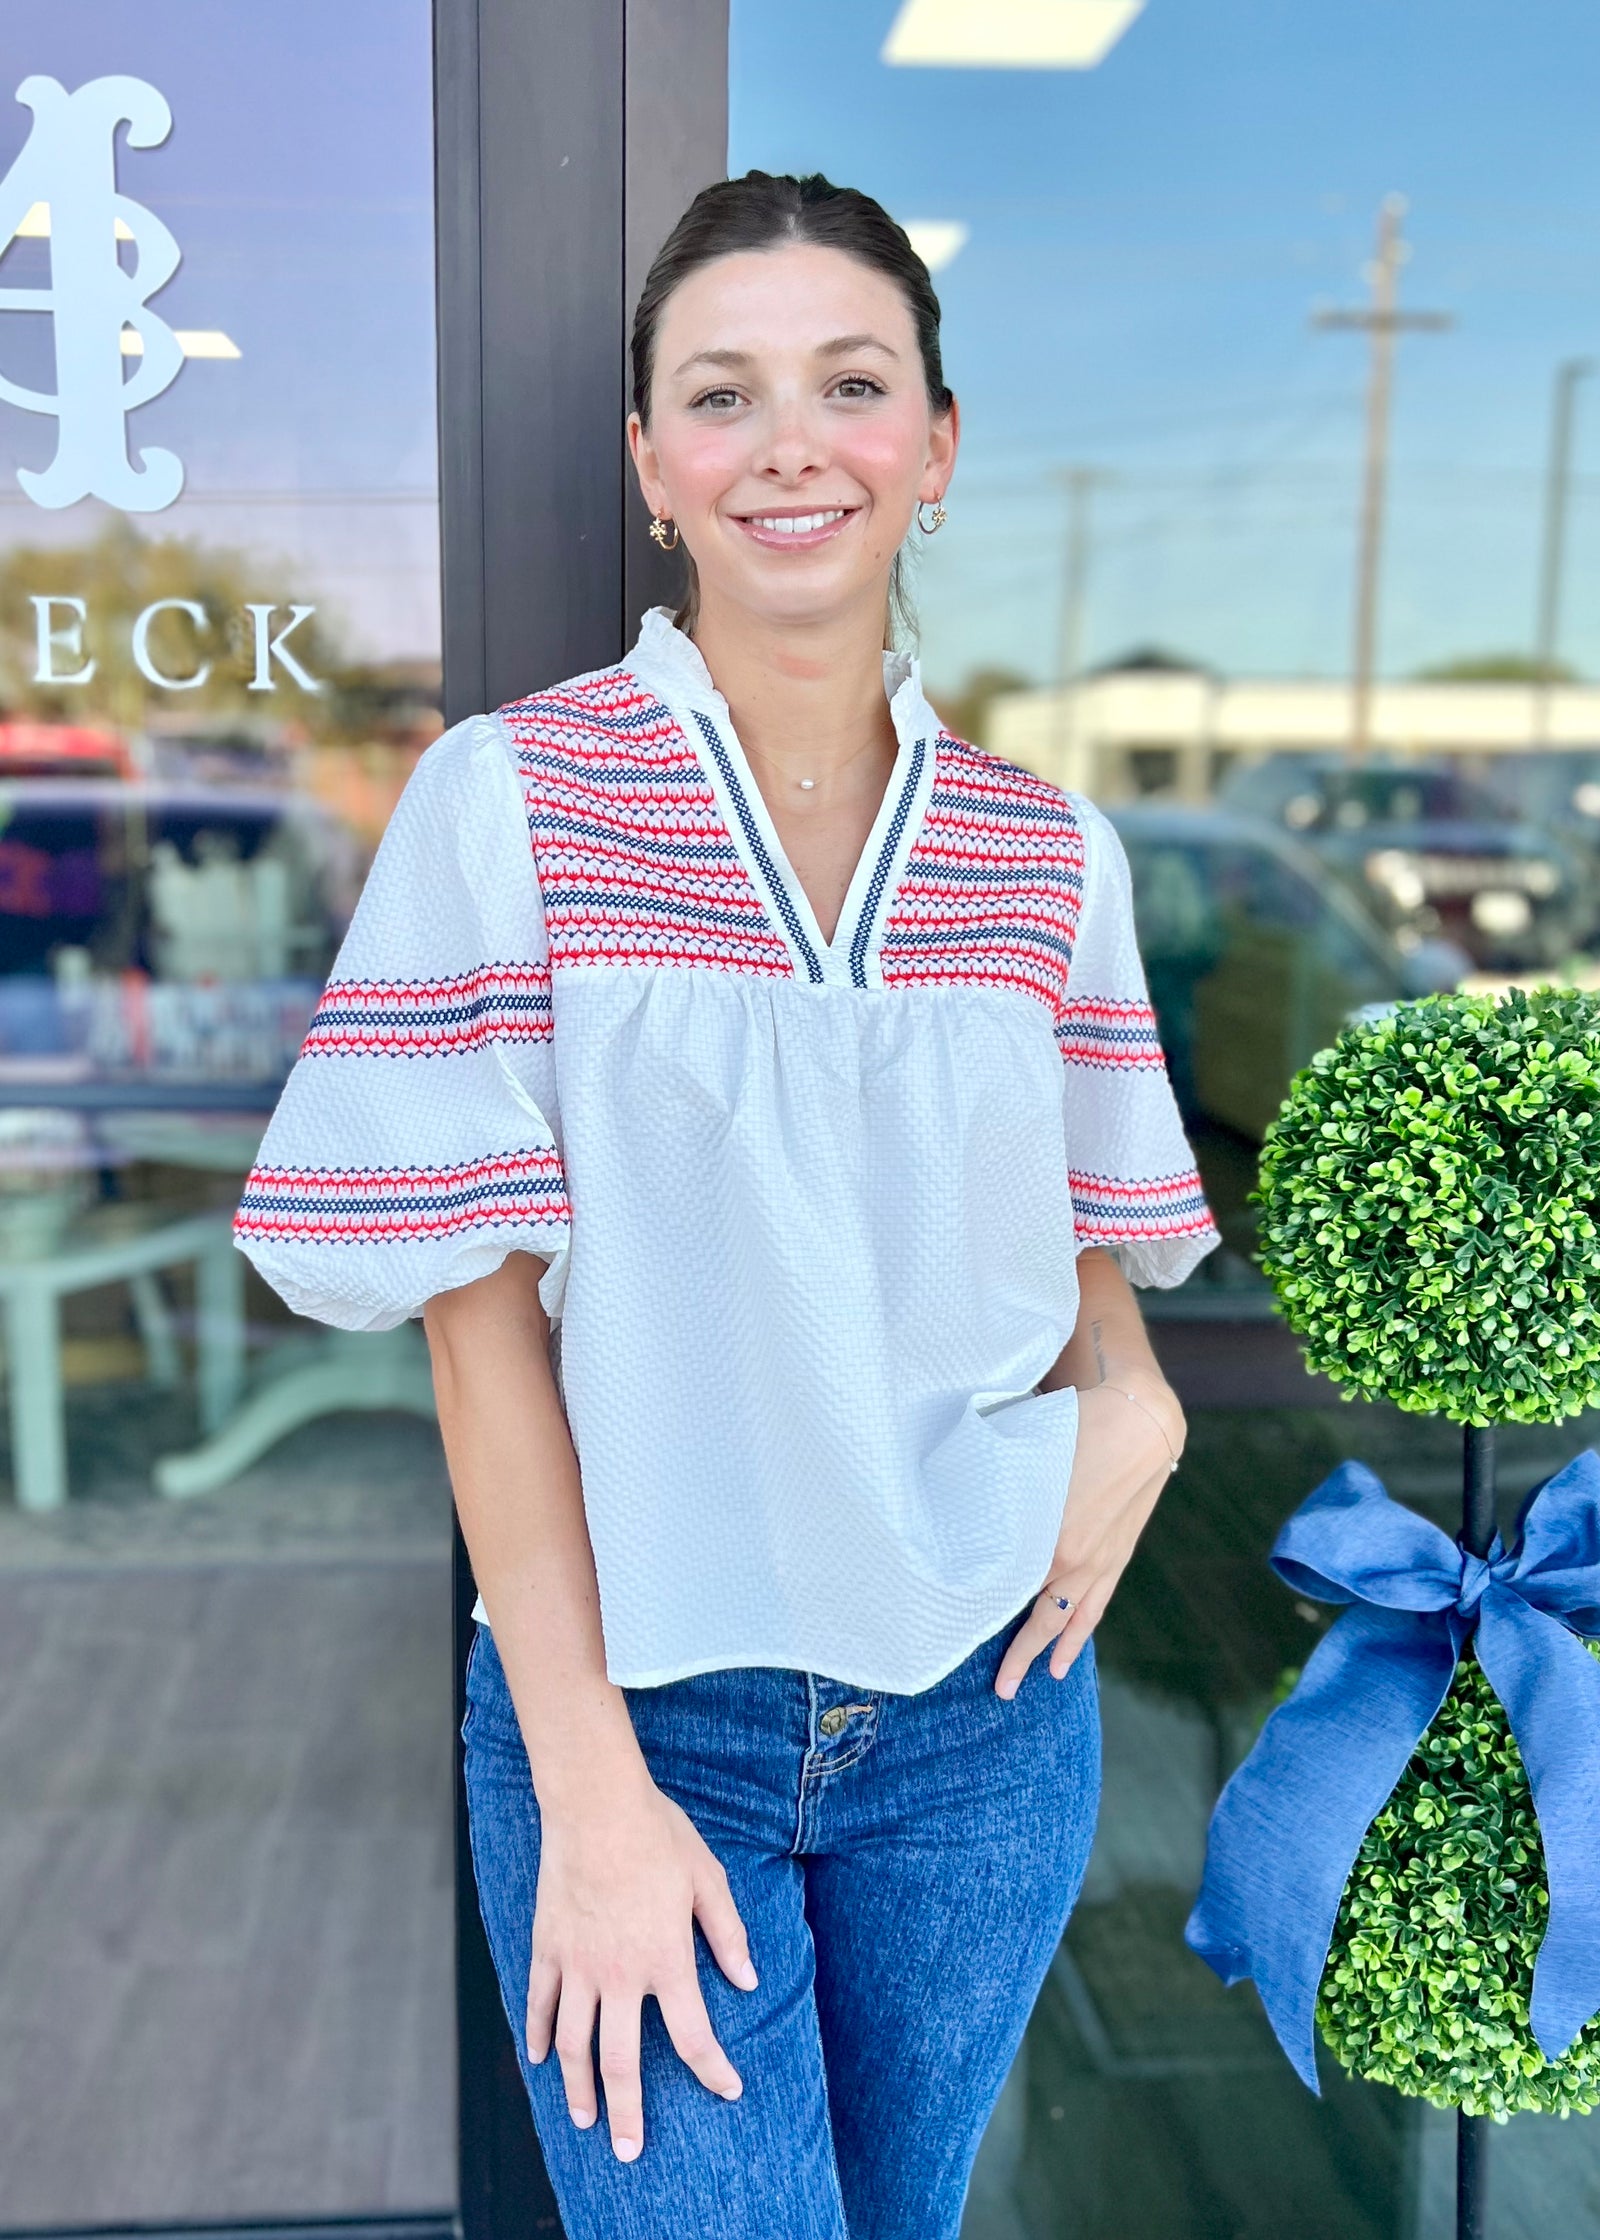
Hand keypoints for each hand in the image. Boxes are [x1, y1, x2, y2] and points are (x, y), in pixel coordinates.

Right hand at [527, 1768, 757, 2161]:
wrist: (596, 1804)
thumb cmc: (658, 1836)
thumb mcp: (707, 1880)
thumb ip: (727, 1934)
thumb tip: (748, 1981)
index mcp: (666, 1960)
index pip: (694, 2036)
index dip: (713, 2070)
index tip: (727, 2090)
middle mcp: (620, 1975)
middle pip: (622, 2062)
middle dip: (628, 2112)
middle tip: (628, 2150)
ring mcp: (578, 1965)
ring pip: (573, 2044)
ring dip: (579, 2087)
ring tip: (585, 2119)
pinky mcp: (548, 1948)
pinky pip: (538, 2003)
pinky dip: (536, 2036)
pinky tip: (539, 2060)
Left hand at [995, 1370, 1183, 1699]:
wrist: (1140, 1421)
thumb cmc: (1074, 1428)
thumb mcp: (1025, 1461)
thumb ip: (1001, 1494)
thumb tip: (968, 1512)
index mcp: (1049, 1540)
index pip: (1009, 1592)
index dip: (986, 1615)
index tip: (963, 1636)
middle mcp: (1077, 1561)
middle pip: (1043, 1620)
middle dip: (1022, 1656)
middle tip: (1002, 1689)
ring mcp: (1102, 1561)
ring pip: (1076, 1619)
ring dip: (1058, 1650)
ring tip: (1047, 1677)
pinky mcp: (1119, 1554)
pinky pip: (1098, 1602)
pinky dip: (1084, 1627)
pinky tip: (1075, 1643)